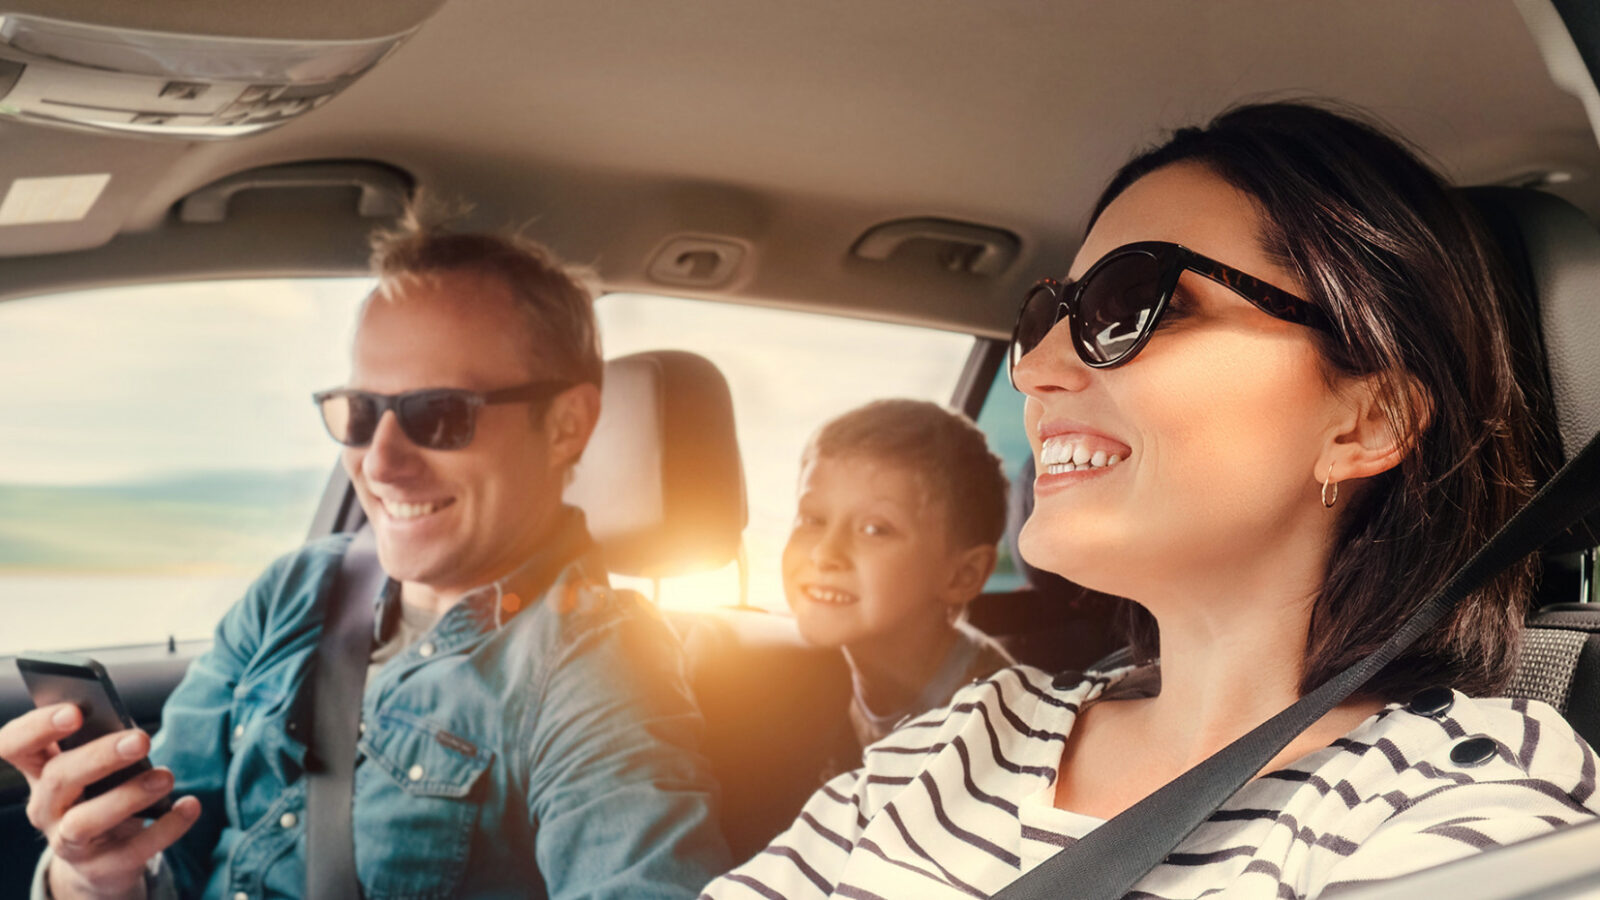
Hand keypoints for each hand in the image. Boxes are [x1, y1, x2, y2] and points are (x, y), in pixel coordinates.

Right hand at [0, 703, 199, 899]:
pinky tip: (189, 806)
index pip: (15, 746)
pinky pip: (132, 850)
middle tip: (141, 739)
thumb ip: (104, 744)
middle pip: (58, 778)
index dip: (37, 728)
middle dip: (99, 756)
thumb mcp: (96, 769)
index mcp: (40, 771)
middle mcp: (46, 807)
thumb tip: (131, 733)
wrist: (103, 861)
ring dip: (128, 796)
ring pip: (85, 822)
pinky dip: (165, 828)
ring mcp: (69, 842)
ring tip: (166, 777)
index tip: (74, 711)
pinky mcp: (102, 867)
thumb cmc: (100, 796)